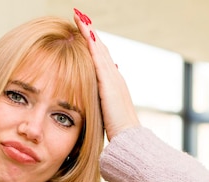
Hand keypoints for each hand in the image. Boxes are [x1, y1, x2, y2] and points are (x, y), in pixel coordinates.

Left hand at [73, 8, 140, 139]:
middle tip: (80, 16)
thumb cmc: (117, 132)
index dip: (92, 46)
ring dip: (89, 32)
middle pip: (100, 49)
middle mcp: (114, 76)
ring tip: (80, 17)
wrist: (129, 138)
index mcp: (113, 84)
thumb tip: (93, 105)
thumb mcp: (106, 114)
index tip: (83, 34)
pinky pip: (98, 58)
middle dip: (90, 32)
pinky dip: (92, 44)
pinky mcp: (108, 82)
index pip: (100, 60)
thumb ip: (100, 105)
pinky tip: (85, 33)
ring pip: (99, 49)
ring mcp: (113, 77)